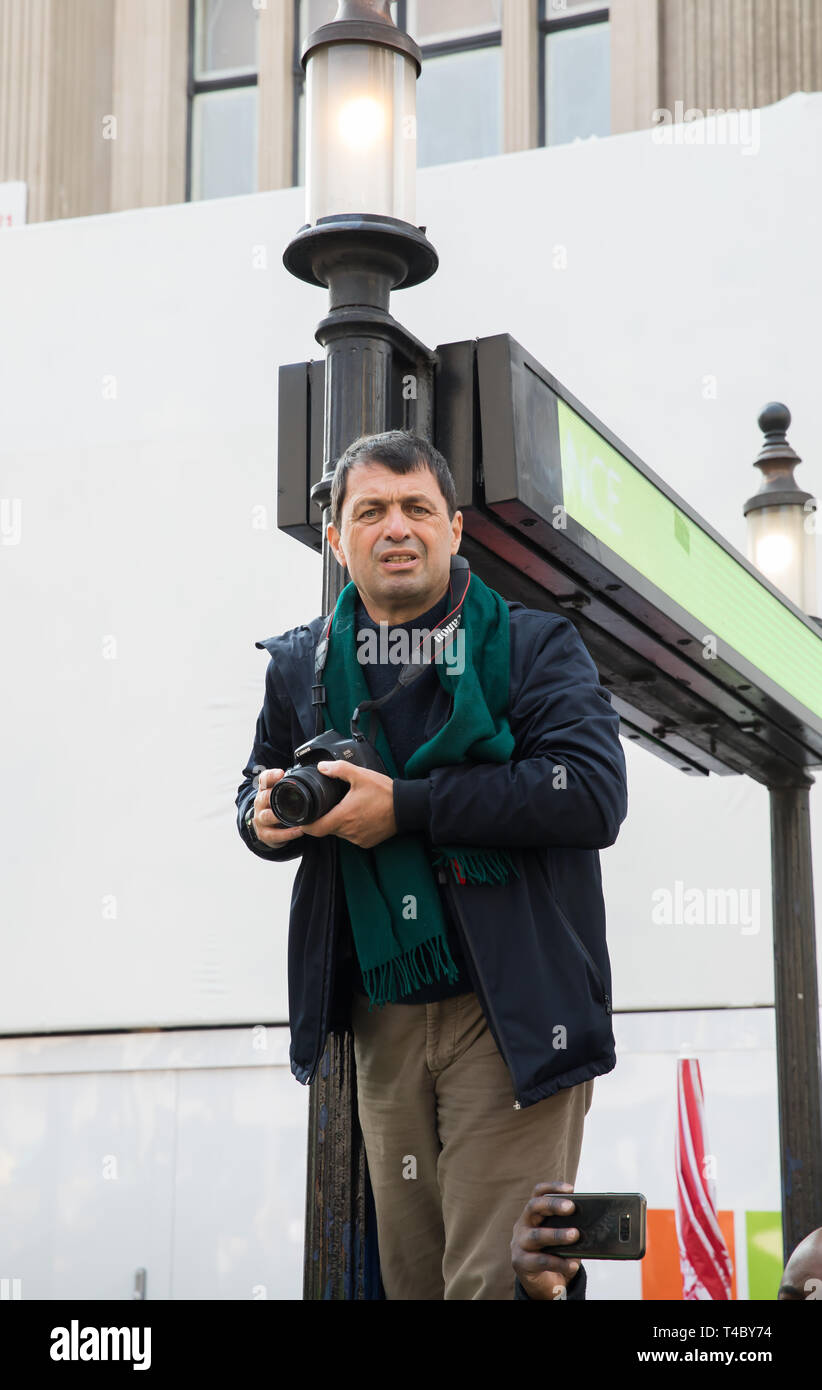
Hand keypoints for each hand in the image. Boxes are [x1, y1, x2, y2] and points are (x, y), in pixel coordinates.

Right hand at [251, 769, 305, 847]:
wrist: (268, 828)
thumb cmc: (279, 807)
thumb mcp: (282, 793)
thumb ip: (293, 783)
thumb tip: (318, 771)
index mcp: (265, 790)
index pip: (264, 779)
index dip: (271, 775)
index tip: (281, 773)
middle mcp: (260, 803)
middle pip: (263, 797)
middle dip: (273, 796)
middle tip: (287, 797)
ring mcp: (261, 819)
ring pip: (267, 816)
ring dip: (280, 817)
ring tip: (295, 819)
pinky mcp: (265, 834)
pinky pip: (275, 834)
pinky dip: (287, 833)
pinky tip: (299, 831)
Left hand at [299, 761, 396, 848]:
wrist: (407, 807)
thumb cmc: (384, 792)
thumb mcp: (360, 775)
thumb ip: (339, 769)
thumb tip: (321, 767)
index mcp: (343, 816)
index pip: (315, 829)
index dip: (305, 825)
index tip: (301, 818)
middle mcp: (348, 831)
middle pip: (326, 829)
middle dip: (324, 819)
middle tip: (327, 805)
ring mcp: (358, 838)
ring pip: (340, 833)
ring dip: (339, 823)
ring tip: (346, 808)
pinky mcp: (367, 842)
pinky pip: (353, 836)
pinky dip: (351, 828)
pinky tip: (359, 816)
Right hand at [511, 1182, 580, 1300]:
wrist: (541, 1284)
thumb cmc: (552, 1255)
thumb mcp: (559, 1239)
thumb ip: (568, 1229)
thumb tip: (590, 1228)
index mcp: (532, 1215)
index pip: (538, 1193)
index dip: (552, 1187)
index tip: (571, 1189)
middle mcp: (522, 1225)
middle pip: (533, 1207)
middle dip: (553, 1205)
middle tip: (571, 1207)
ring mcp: (519, 1244)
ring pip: (537, 1235)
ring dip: (557, 1234)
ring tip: (574, 1234)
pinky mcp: (521, 1262)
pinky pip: (541, 1260)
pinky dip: (559, 1262)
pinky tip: (572, 1264)